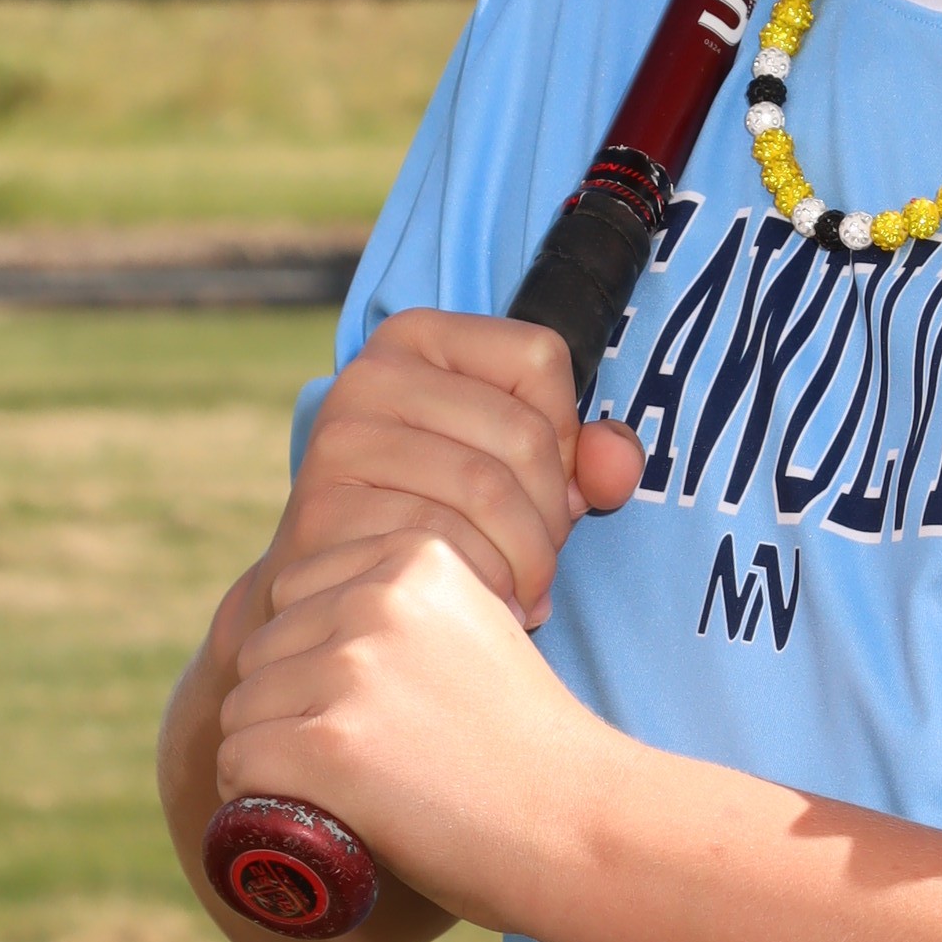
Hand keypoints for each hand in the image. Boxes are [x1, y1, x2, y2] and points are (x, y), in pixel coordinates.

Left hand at [215, 525, 611, 935]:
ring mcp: (352, 669)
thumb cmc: (530, 748)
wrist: (580, 825)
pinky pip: (239, 763)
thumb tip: (311, 616)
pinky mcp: (330, 743)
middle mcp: (378, 597)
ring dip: (273, 757)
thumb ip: (405, 611)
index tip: (370, 705)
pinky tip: (316, 813)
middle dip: (290, 707)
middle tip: (366, 759)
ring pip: (243, 708)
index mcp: (417, 558)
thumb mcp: (475, 633)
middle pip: (262, 649)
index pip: (294, 590)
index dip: (312, 656)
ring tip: (350, 790)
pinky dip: (258, 800)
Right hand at [275, 307, 643, 627]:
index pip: (540, 356)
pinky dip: (483, 585)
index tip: (551, 488)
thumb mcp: (515, 468)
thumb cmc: (437, 513)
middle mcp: (373, 373)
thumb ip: (584, 457)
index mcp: (422, 336)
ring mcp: (342, 436)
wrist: (333, 585)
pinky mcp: (324, 506)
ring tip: (522, 591)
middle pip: (522, 434)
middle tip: (541, 563)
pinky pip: (440, 544)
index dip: (568, 434)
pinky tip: (485, 605)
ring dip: (526, 561)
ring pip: (487, 492)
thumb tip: (617, 465)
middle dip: (552, 516)